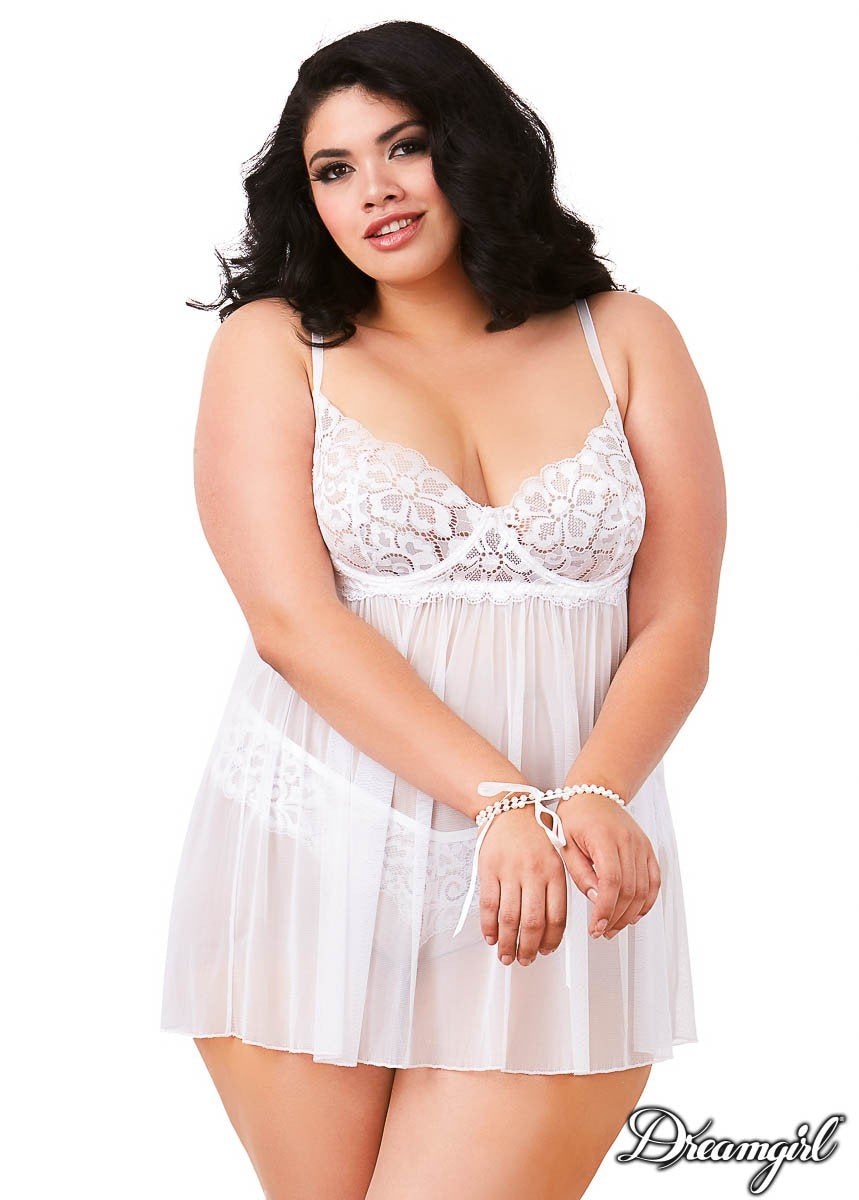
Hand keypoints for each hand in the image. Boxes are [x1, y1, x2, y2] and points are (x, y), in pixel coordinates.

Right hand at [477, 802, 569, 966]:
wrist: (509, 807)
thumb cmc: (533, 833)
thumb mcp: (556, 857)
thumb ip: (556, 887)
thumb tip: (551, 926)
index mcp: (555, 872)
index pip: (557, 916)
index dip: (550, 940)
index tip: (545, 951)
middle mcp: (534, 873)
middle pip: (532, 922)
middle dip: (528, 948)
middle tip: (524, 960)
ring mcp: (510, 871)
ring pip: (509, 918)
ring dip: (508, 943)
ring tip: (506, 955)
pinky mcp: (489, 869)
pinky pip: (488, 905)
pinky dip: (488, 927)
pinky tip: (490, 937)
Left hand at [555, 794, 660, 937]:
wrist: (594, 792)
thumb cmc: (576, 816)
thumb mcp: (565, 843)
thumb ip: (580, 873)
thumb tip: (597, 898)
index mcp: (604, 838)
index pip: (611, 881)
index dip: (605, 908)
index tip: (596, 926)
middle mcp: (628, 841)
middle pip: (629, 889)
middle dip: (616, 917)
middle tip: (601, 931)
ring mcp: (641, 845)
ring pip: (644, 889)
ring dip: (630, 914)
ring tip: (614, 926)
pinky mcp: (647, 849)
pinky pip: (654, 880)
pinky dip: (647, 901)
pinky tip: (635, 914)